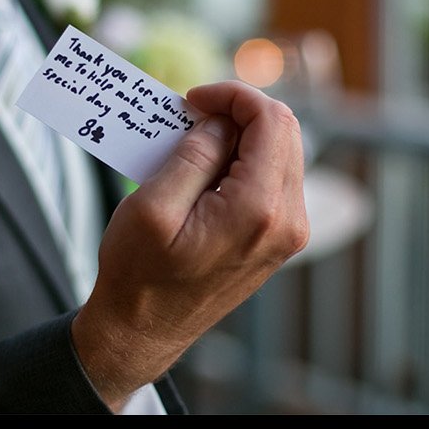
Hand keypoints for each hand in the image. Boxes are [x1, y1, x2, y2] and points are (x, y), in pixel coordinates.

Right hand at [70, 81, 308, 409]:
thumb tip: (222, 121)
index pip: (272, 120)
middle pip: (285, 131)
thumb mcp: (153, 206)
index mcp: (258, 209)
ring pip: (284, 152)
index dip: (234, 95)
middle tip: (193, 116)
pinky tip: (210, 167)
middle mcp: (288, 220)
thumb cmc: (139, 276)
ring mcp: (289, 232)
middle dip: (240, 112)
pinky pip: (276, 179)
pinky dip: (247, 160)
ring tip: (196, 141)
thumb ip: (194, 154)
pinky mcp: (281, 238)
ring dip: (243, 135)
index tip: (193, 100)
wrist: (143, 333)